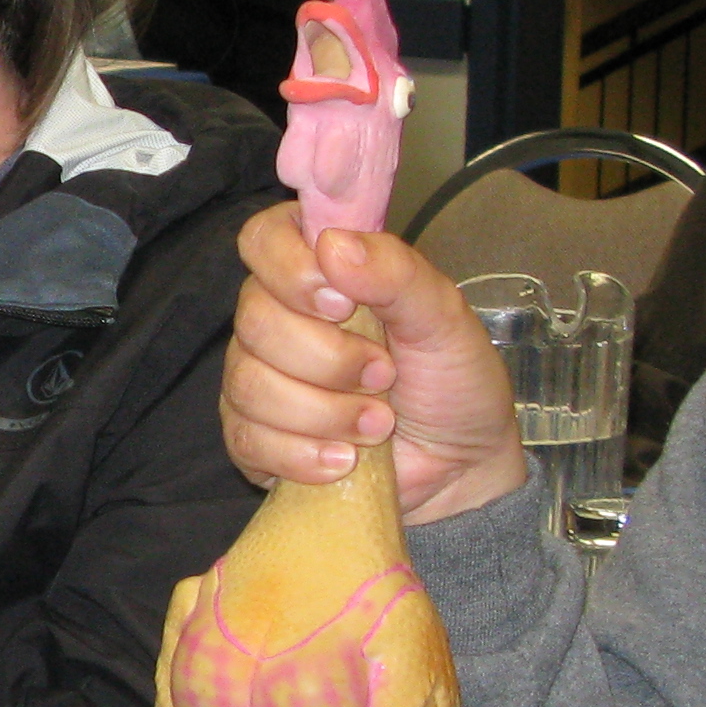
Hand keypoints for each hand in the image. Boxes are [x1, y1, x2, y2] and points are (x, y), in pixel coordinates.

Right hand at [222, 204, 527, 524]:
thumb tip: (332, 245)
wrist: (459, 466)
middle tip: (384, 376)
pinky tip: (344, 459)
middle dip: (329, 359)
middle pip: (255, 319)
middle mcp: (277, 317)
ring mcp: (258, 378)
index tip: (343, 304)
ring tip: (377, 424)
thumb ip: (395, 272)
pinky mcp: (253, 437)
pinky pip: (247, 440)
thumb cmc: (451, 381)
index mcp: (317, 269)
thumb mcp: (443, 317)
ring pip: (250, 383)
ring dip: (325, 412)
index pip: (263, 240)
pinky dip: (303, 454)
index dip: (292, 270)